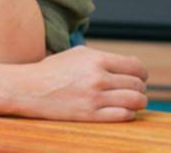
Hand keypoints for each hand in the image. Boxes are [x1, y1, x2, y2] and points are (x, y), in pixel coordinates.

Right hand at [4, 46, 148, 121]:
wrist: (29, 89)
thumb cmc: (54, 70)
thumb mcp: (78, 54)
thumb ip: (104, 58)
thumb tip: (132, 65)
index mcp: (96, 59)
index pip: (135, 66)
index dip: (142, 73)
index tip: (139, 77)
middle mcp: (98, 77)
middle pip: (137, 85)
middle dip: (140, 88)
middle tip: (135, 90)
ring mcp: (95, 98)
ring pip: (136, 101)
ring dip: (139, 102)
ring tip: (133, 102)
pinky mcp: (90, 115)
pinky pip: (123, 115)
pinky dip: (129, 113)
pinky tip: (123, 111)